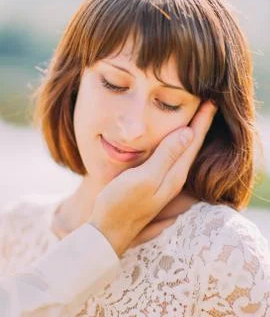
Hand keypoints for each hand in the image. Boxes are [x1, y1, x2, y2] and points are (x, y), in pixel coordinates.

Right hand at [88, 101, 216, 255]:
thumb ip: (165, 157)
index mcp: (174, 175)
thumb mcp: (144, 179)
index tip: (211, 102)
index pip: (193, 142)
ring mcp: (165, 182)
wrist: (107, 231)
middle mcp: (174, 179)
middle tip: (208, 105)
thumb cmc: (121, 204)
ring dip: (192, 134)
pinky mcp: (155, 183)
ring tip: (197, 118)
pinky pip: (173, 159)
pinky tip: (177, 141)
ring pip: (183, 153)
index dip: (202, 121)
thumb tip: (187, 134)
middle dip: (201, 125)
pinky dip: (179, 145)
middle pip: (192, 147)